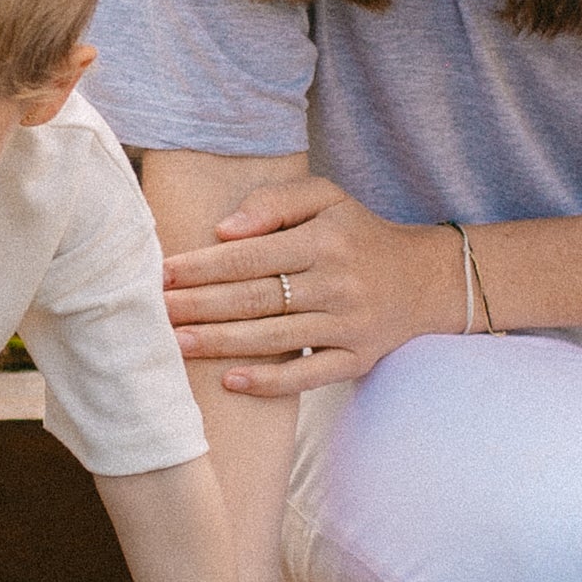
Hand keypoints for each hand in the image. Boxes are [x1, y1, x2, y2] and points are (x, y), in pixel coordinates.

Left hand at [163, 173, 454, 395]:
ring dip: (221, 344)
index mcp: (325, 240)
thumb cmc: (359, 234)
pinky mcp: (357, 360)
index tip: (162, 273)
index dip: (202, 266)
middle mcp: (338, 284)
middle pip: (255, 298)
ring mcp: (349, 326)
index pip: (251, 256)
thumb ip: (275, 201)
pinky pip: (308, 376)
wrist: (426, 279)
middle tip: (155, 312)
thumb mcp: (327, 198)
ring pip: (274, 339)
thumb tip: (224, 230)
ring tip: (176, 344)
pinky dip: (269, 382)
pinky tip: (230, 382)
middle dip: (200, 306)